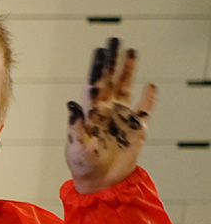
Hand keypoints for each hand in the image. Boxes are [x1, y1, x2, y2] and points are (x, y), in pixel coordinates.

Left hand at [65, 38, 155, 193]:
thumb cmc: (82, 167)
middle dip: (112, 61)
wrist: (101, 184)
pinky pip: (144, 111)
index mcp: (90, 114)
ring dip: (128, 71)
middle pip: (110, 80)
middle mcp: (105, 111)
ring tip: (131, 52)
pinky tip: (150, 86)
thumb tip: (71, 104)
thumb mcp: (76, 146)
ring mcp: (121, 119)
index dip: (97, 67)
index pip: (94, 84)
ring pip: (126, 88)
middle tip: (115, 39)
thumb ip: (75, 126)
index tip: (100, 50)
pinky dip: (148, 99)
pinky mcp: (136, 129)